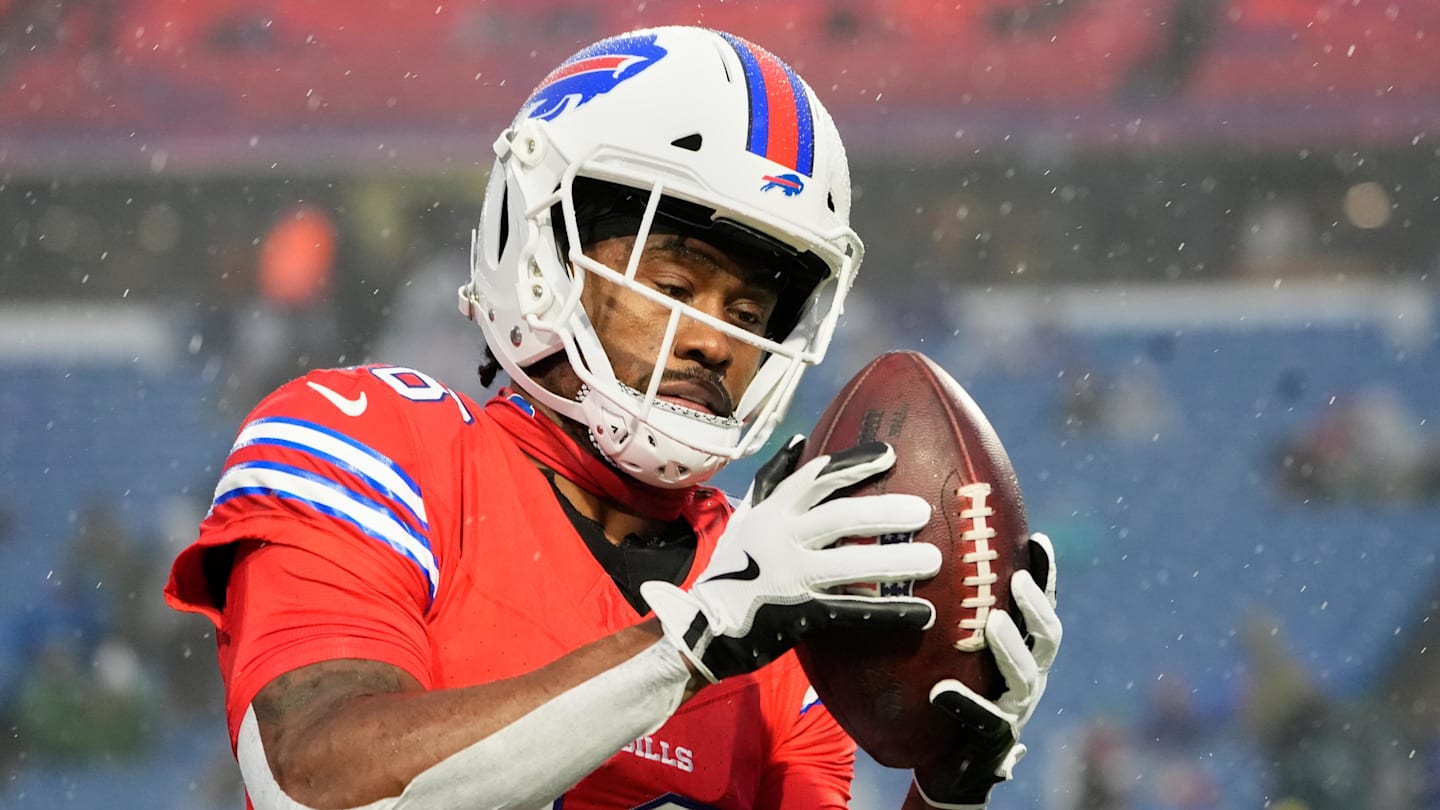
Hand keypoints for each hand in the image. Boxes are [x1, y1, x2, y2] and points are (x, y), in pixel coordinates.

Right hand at [642, 436, 940, 682]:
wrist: (702, 625)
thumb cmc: (732, 567)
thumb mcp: (746, 517)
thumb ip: (773, 480)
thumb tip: (800, 440)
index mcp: (772, 513)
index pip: (816, 479)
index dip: (854, 464)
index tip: (890, 455)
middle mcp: (781, 540)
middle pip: (840, 519)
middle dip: (884, 512)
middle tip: (922, 511)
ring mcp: (791, 577)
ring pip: (851, 565)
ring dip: (895, 563)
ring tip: (935, 559)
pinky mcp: (801, 614)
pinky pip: (853, 611)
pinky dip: (890, 612)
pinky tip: (924, 612)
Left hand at [912, 533, 1061, 808]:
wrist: (948, 757)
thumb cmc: (952, 689)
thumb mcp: (958, 647)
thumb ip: (956, 611)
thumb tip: (926, 548)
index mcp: (1027, 651)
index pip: (1044, 607)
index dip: (1046, 576)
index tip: (1037, 540)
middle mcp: (1030, 676)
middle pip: (1049, 637)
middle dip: (1036, 607)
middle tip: (1017, 581)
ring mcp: (1016, 708)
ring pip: (1027, 676)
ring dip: (1012, 647)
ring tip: (993, 624)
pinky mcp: (994, 739)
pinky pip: (985, 720)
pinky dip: (965, 704)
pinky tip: (942, 692)